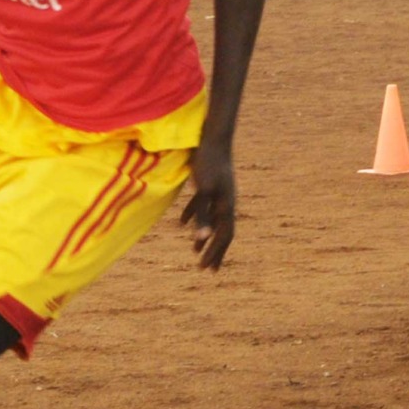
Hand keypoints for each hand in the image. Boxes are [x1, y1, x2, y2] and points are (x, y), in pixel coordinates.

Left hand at [180, 142, 237, 270]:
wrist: (214, 139)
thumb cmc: (208, 165)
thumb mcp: (203, 192)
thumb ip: (202, 216)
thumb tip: (202, 239)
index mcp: (227, 207)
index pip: (224, 236)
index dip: (215, 253)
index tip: (206, 268)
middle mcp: (227, 203)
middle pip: (222, 232)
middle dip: (214, 252)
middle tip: (208, 269)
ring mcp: (220, 194)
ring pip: (213, 221)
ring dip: (204, 237)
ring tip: (195, 250)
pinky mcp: (211, 185)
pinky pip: (204, 207)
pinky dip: (194, 217)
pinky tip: (182, 223)